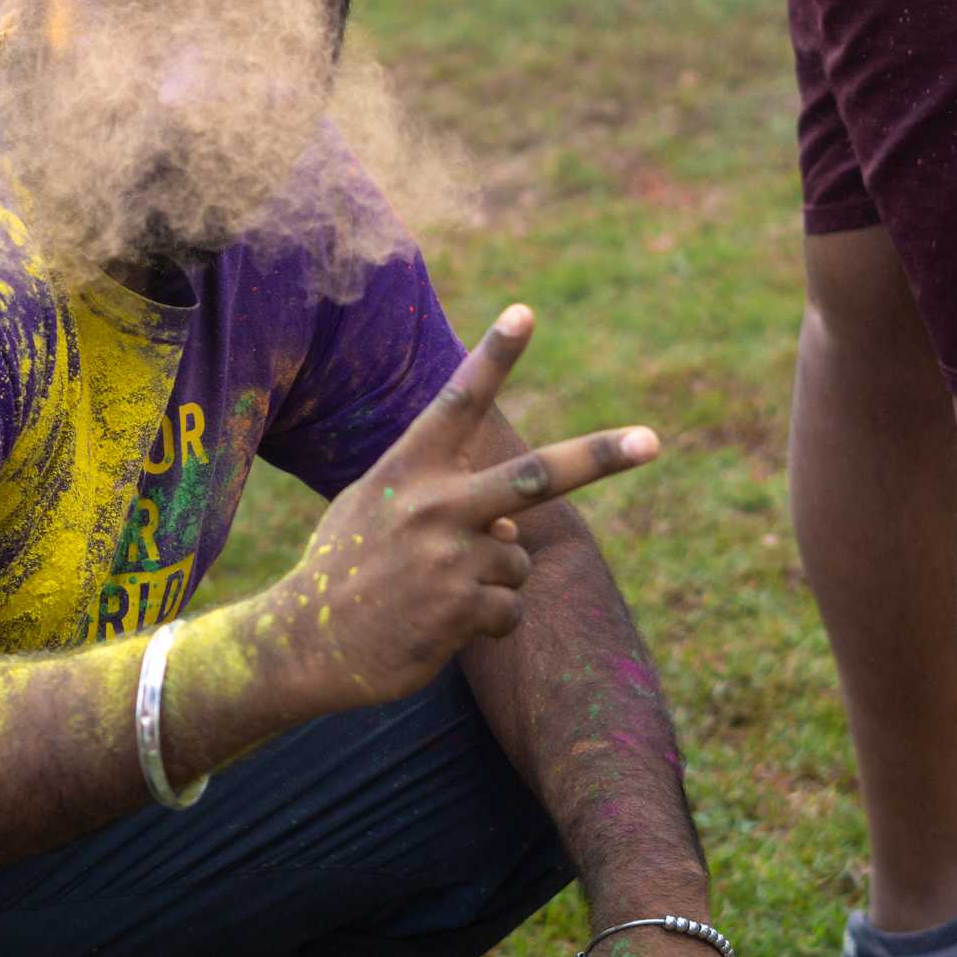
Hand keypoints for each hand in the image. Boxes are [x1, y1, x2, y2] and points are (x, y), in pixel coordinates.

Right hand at [277, 305, 659, 712]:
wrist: (303, 644)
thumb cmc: (343, 567)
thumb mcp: (374, 507)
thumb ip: (442, 498)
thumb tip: (514, 523)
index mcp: (408, 468)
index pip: (459, 402)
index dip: (493, 356)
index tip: (525, 312)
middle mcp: (434, 505)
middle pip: (535, 476)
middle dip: (599, 457)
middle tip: (653, 440)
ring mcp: (449, 558)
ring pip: (518, 557)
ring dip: (493, 577)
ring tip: (436, 591)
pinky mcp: (460, 610)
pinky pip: (509, 608)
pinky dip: (485, 619)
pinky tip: (437, 624)